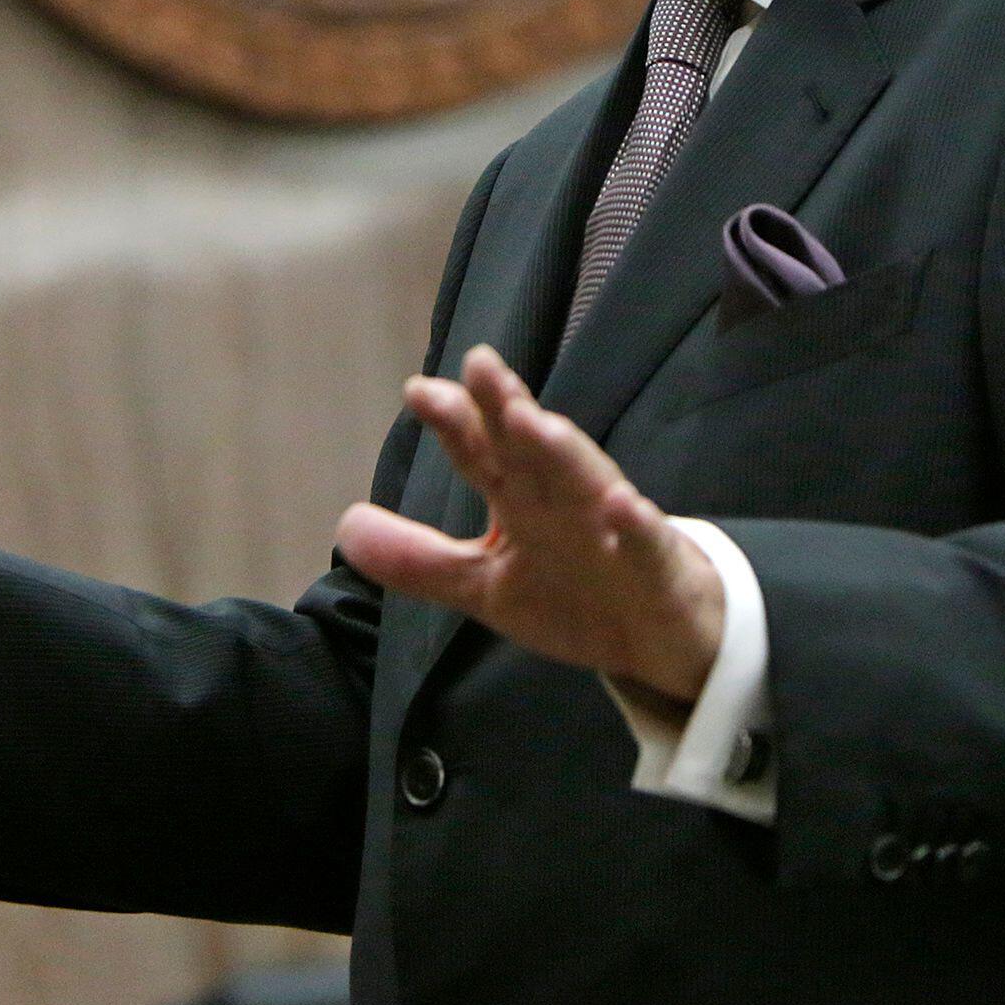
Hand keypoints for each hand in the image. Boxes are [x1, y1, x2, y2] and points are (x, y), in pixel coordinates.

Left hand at [335, 344, 724, 703]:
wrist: (659, 638)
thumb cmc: (575, 595)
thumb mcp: (485, 586)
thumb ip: (419, 560)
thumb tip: (345, 527)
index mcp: (521, 500)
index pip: (482, 452)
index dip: (455, 423)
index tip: (419, 392)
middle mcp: (563, 499)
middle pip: (531, 448)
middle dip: (507, 407)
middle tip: (480, 366)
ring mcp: (611, 527)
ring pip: (586, 480)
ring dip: (562, 450)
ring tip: (534, 422)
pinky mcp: (654, 564)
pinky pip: (645, 541)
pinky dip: (635, 524)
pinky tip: (622, 505)